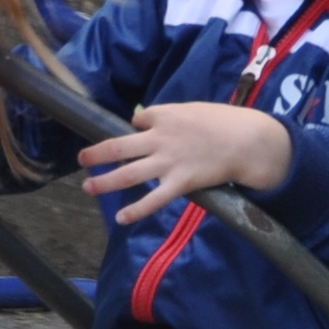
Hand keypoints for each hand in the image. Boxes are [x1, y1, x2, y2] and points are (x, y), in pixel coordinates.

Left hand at [80, 101, 294, 226]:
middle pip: (120, 146)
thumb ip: (172, 116)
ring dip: (105, 181)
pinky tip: (121, 218)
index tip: (137, 133)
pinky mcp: (180, 183)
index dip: (136, 128)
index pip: (139, 120)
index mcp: (165, 116)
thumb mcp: (195, 110)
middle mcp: (160, 138)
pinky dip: (136, 210)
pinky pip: (154, 199)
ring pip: (129, 173)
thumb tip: (148, 121)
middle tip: (81, 159)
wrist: (247, 141)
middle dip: (97, 153)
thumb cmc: (225, 123)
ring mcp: (168, 162)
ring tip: (88, 187)